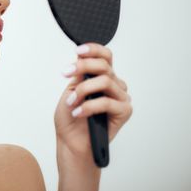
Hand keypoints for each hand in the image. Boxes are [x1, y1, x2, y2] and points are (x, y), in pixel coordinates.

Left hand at [54, 42, 132, 157]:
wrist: (72, 141)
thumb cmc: (71, 117)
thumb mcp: (71, 90)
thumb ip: (80, 75)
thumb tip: (82, 59)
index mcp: (102, 77)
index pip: (105, 56)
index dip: (93, 50)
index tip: (78, 51)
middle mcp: (114, 85)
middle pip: (104, 65)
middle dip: (83, 66)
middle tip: (66, 73)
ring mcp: (121, 97)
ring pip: (105, 81)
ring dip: (83, 90)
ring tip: (72, 102)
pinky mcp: (124, 112)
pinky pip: (107, 102)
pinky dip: (89, 106)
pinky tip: (78, 112)